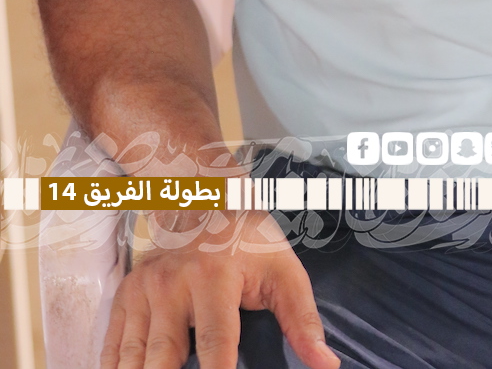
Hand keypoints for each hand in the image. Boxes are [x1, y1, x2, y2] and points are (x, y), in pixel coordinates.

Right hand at [100, 210, 339, 368]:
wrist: (200, 193)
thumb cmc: (248, 238)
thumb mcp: (283, 269)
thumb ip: (302, 320)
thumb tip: (327, 365)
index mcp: (215, 278)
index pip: (216, 347)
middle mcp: (172, 285)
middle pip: (162, 360)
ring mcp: (144, 291)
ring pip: (132, 358)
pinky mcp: (125, 296)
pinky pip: (111, 348)